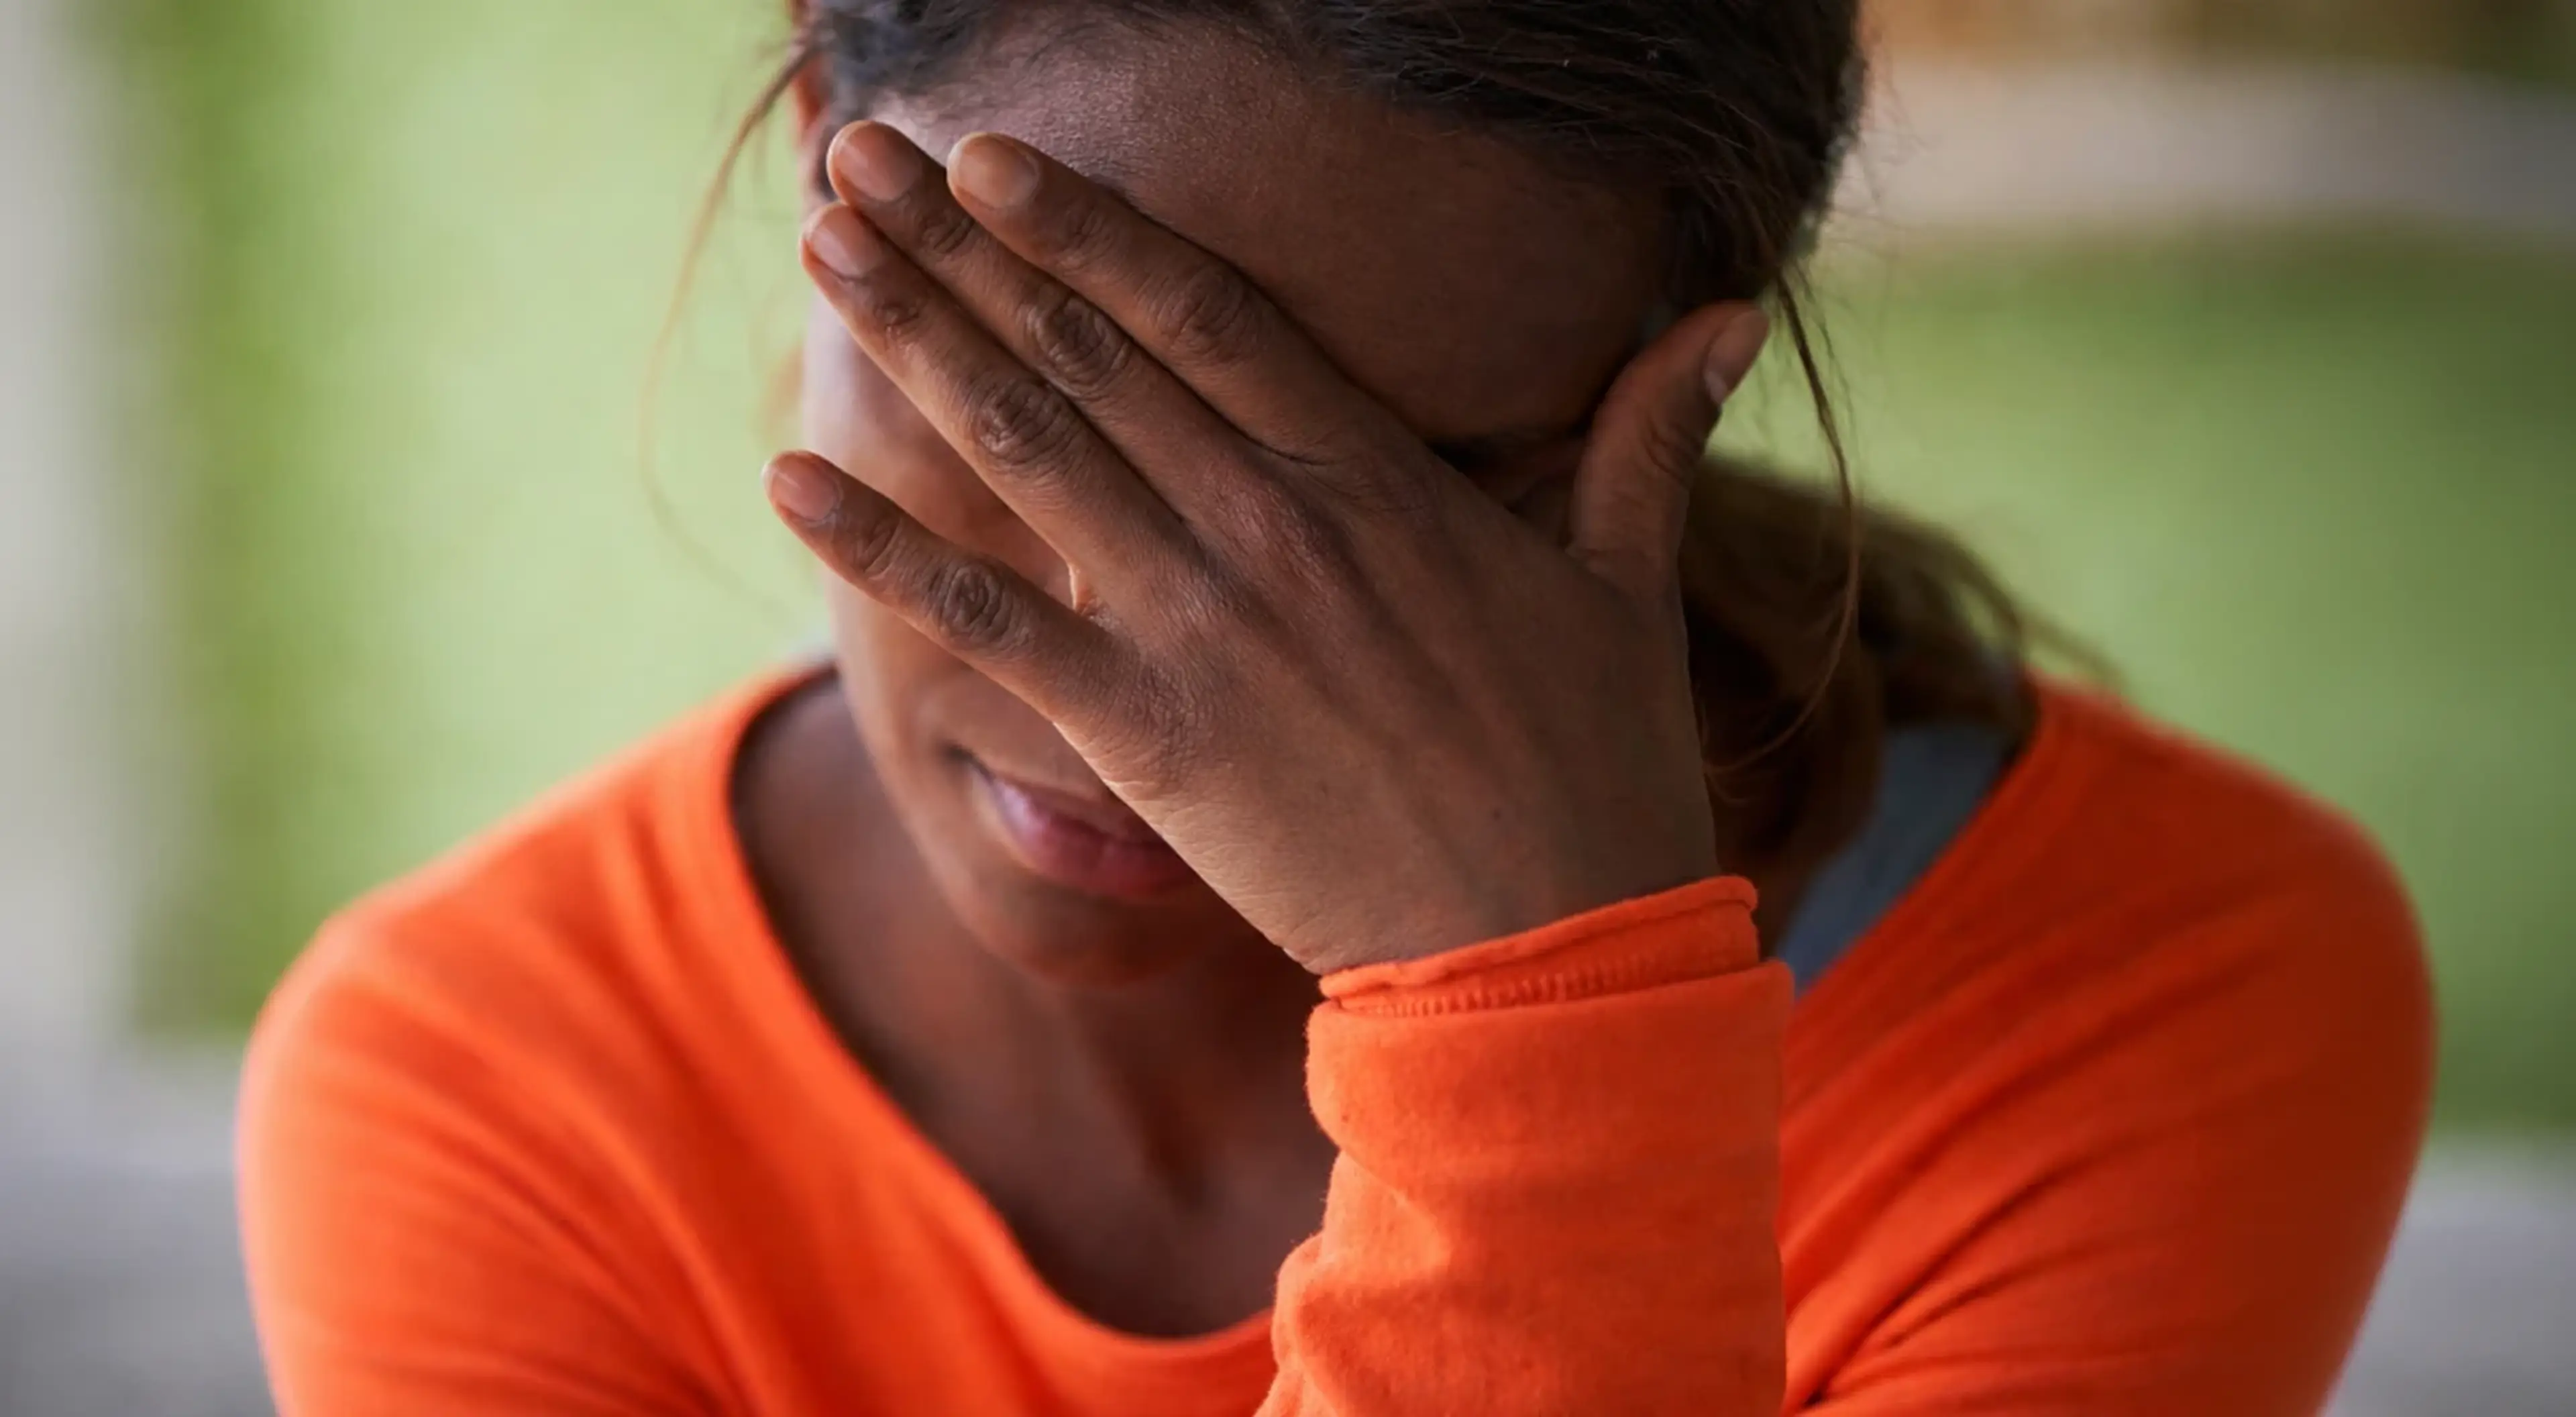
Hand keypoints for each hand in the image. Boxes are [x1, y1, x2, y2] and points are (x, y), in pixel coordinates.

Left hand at [767, 121, 1769, 973]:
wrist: (1549, 955)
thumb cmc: (1595, 771)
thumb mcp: (1629, 585)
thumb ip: (1646, 439)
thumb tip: (1726, 312)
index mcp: (1379, 480)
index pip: (1208, 312)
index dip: (1092, 226)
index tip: (998, 156)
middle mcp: (1273, 527)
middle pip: (1089, 352)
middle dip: (967, 247)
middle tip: (863, 160)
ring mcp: (1203, 628)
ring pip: (1030, 452)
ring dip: (915, 342)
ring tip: (826, 253)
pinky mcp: (1151, 740)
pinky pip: (993, 625)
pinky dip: (886, 551)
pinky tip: (791, 478)